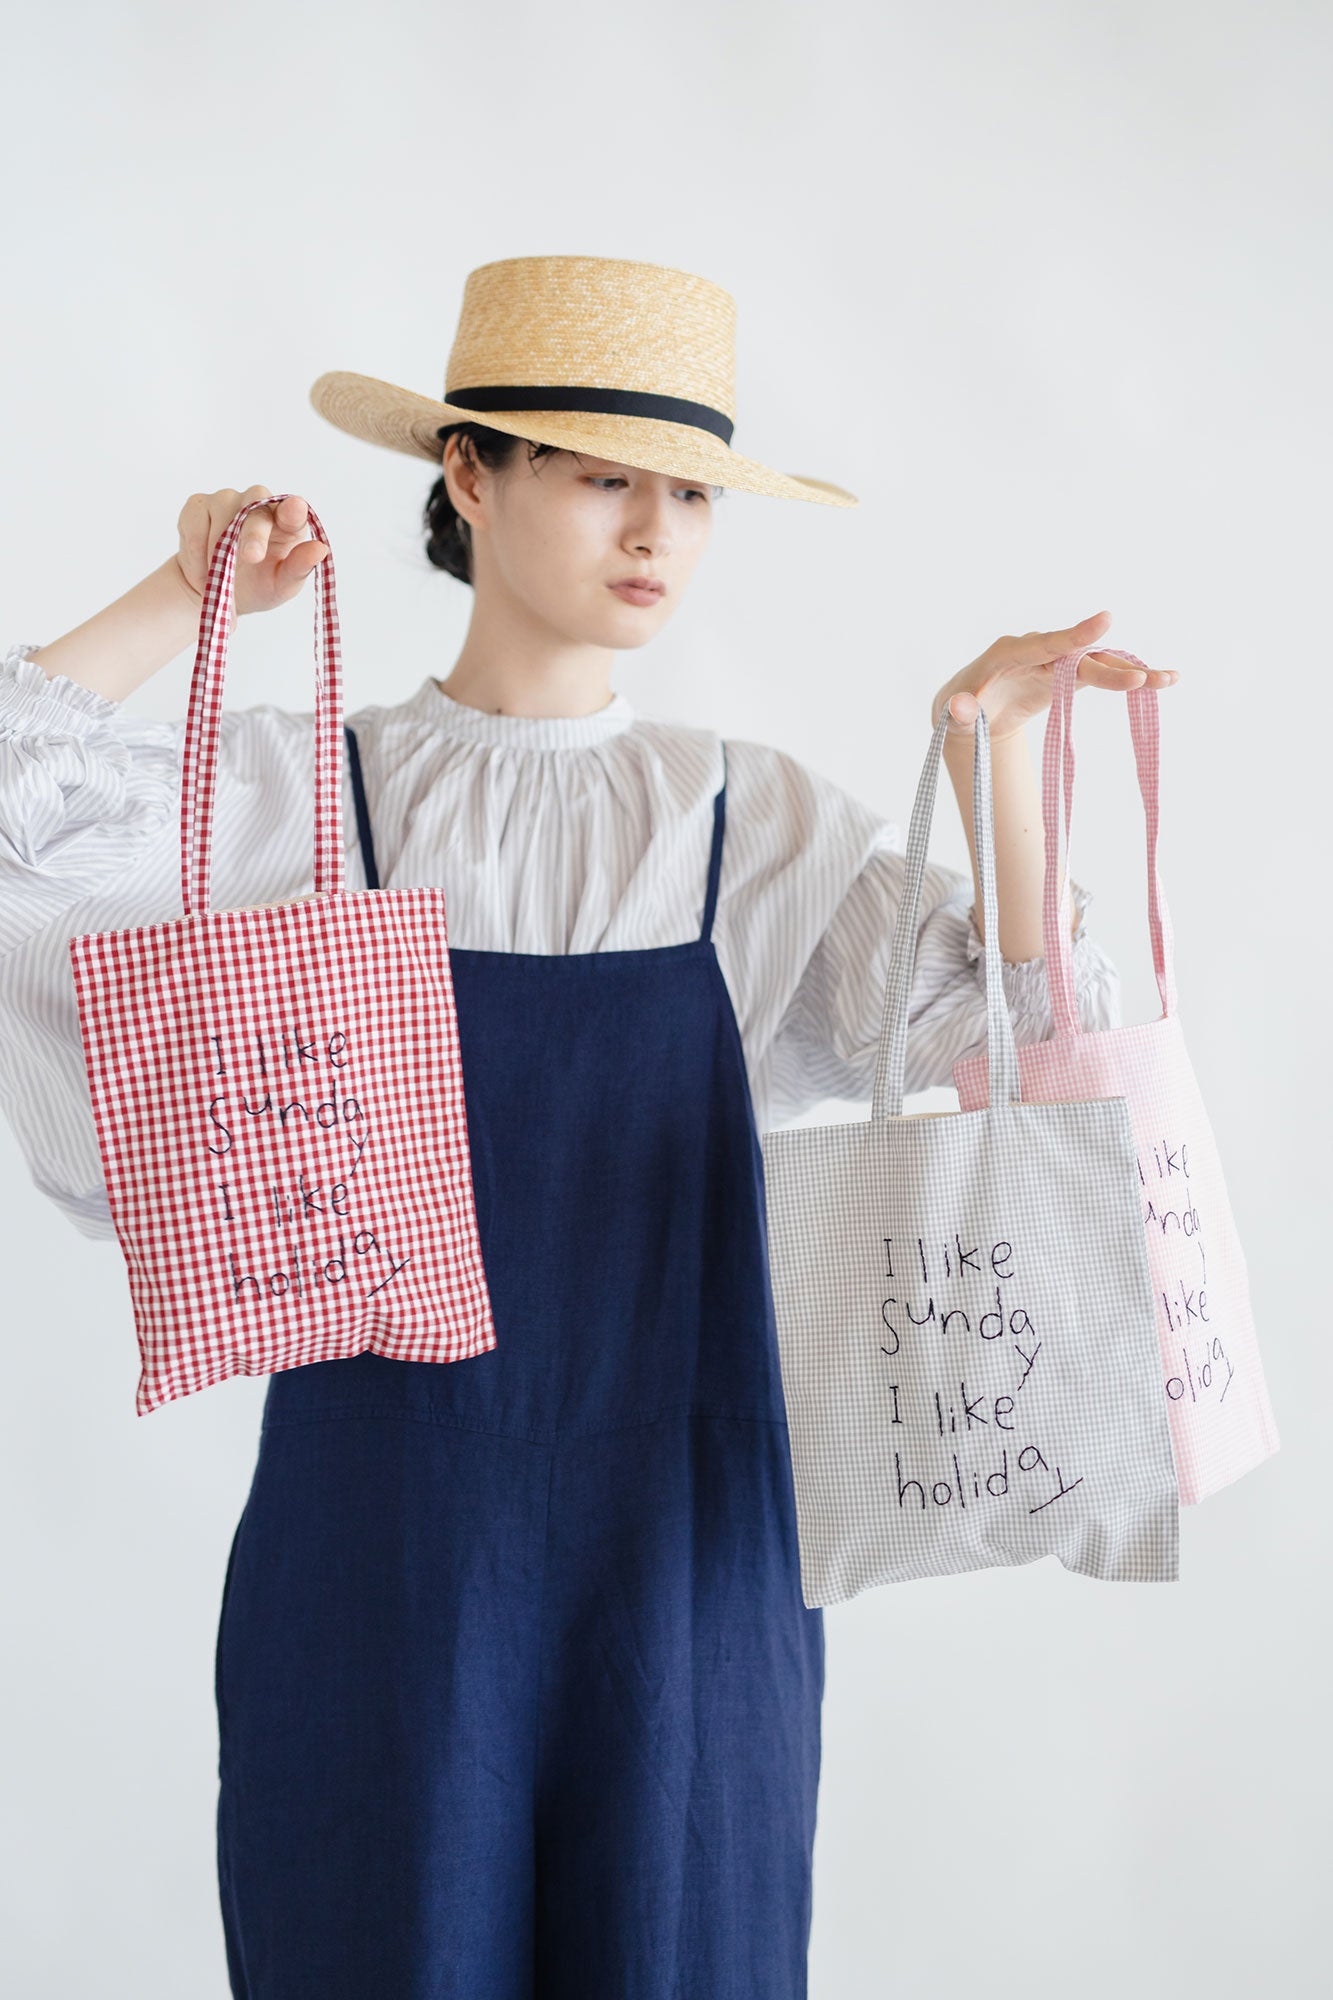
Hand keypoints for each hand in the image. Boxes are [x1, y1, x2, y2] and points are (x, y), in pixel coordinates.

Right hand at [173, 486, 328, 627]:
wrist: (216, 593)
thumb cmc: (257, 585)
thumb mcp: (281, 586)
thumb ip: (299, 567)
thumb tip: (320, 549)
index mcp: (286, 522)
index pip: (292, 509)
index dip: (292, 509)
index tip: (294, 511)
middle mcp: (257, 503)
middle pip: (255, 505)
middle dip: (253, 532)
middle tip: (251, 558)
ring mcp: (226, 500)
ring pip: (222, 511)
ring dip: (219, 549)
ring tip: (220, 575)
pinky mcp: (198, 505)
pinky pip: (196, 521)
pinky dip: (196, 550)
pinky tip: (203, 568)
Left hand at [930, 611, 1179, 741]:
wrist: (971, 711)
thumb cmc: (961, 711)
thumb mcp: (954, 716)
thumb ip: (959, 712)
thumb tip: (960, 708)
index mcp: (1008, 653)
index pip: (1043, 643)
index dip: (1074, 635)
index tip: (1105, 621)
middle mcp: (1038, 650)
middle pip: (1079, 656)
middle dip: (1110, 668)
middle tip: (1139, 678)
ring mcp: (1057, 661)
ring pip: (1097, 663)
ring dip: (1132, 672)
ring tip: (1170, 680)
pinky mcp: (1069, 675)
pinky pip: (1102, 675)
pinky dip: (1129, 679)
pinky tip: (1163, 681)